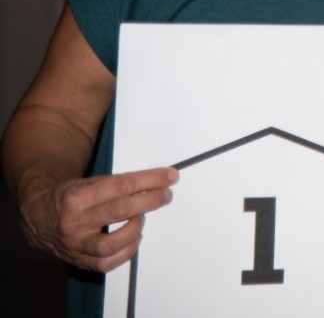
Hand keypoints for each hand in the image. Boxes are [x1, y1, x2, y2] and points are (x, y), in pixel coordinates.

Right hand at [19, 166, 176, 272]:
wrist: (38, 217)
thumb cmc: (71, 197)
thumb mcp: (89, 183)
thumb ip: (118, 184)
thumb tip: (157, 182)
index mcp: (77, 196)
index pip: (121, 185)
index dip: (149, 180)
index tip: (170, 176)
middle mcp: (73, 221)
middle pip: (119, 211)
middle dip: (149, 201)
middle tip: (165, 195)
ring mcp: (74, 244)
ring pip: (110, 244)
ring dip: (134, 230)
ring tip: (140, 220)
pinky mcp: (77, 260)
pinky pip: (105, 263)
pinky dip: (125, 252)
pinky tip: (133, 240)